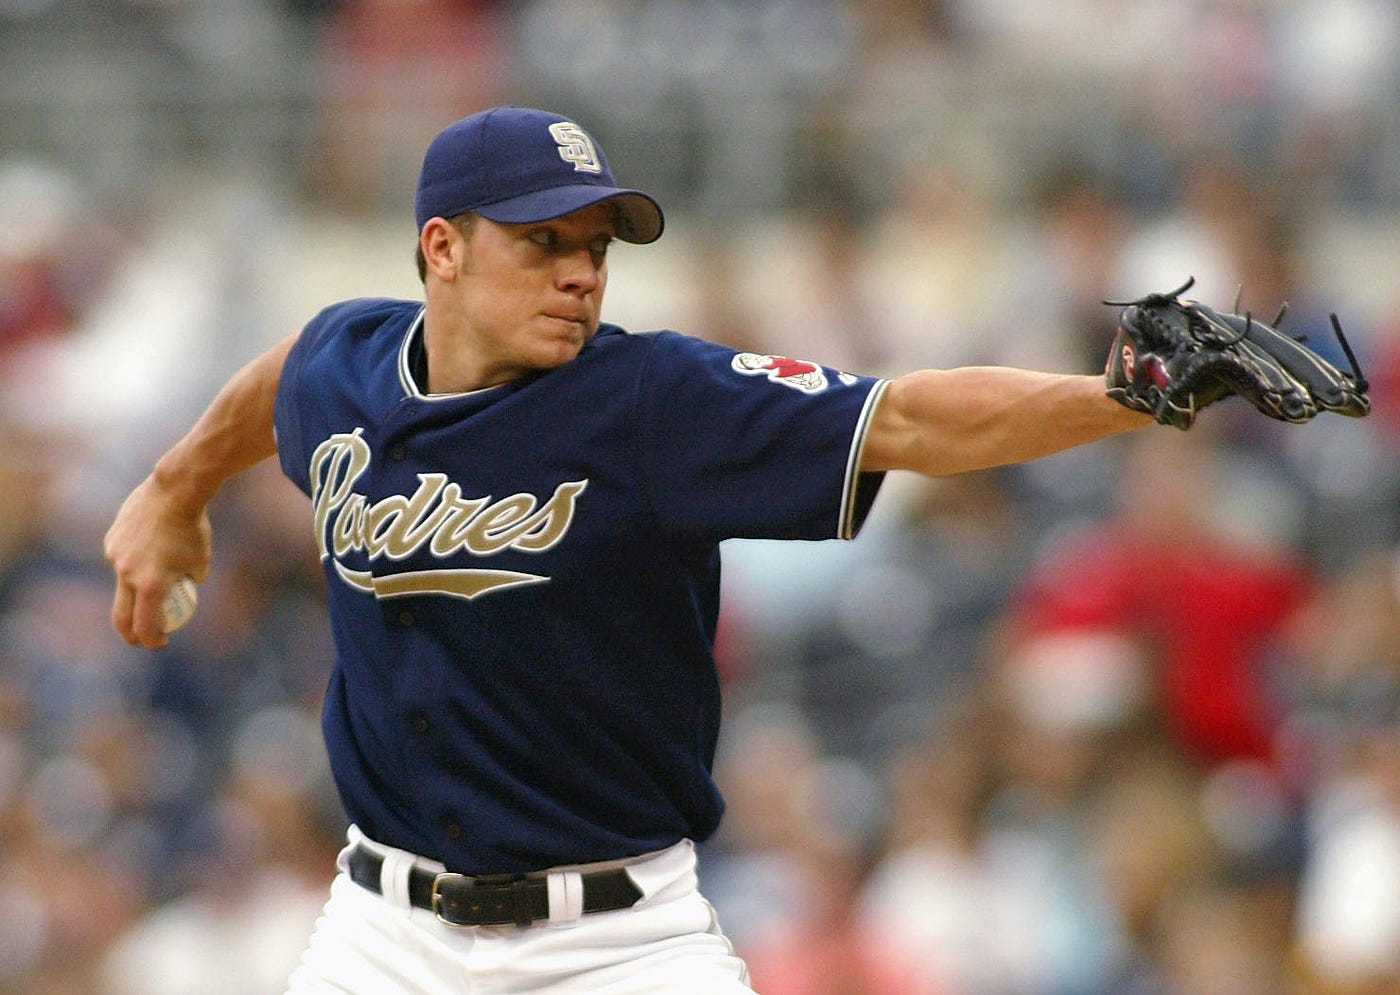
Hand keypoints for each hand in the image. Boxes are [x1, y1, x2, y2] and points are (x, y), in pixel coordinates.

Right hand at [103, 474, 211, 648]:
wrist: (174, 491)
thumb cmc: (194, 527)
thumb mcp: (202, 560)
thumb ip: (191, 580)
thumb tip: (187, 588)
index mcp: (151, 585)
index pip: (144, 626)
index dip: (151, 640)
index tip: (160, 641)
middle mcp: (127, 574)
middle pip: (121, 616)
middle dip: (130, 633)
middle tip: (142, 636)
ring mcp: (115, 556)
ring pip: (122, 582)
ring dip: (136, 586)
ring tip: (159, 564)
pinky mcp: (110, 540)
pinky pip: (121, 558)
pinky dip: (133, 560)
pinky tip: (149, 542)